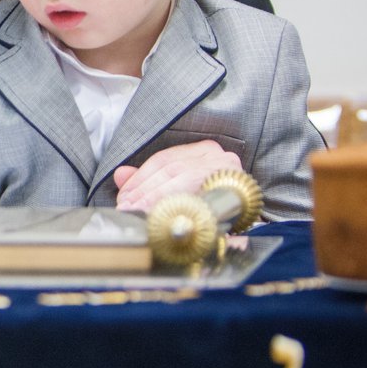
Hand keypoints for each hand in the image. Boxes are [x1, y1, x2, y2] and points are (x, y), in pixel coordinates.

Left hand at [113, 140, 241, 211]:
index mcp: (202, 150)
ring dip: (153, 198)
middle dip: (143, 190)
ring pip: (180, 178)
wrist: (246, 217)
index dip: (139, 179)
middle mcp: (216, 154)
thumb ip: (149, 180)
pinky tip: (159, 214)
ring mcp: (226, 167)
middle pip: (170, 169)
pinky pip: (198, 192)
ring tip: (136, 212)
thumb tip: (120, 174)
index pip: (163, 160)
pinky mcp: (234, 183)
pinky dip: (175, 203)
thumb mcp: (178, 188)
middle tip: (126, 208)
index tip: (123, 196)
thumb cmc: (210, 204)